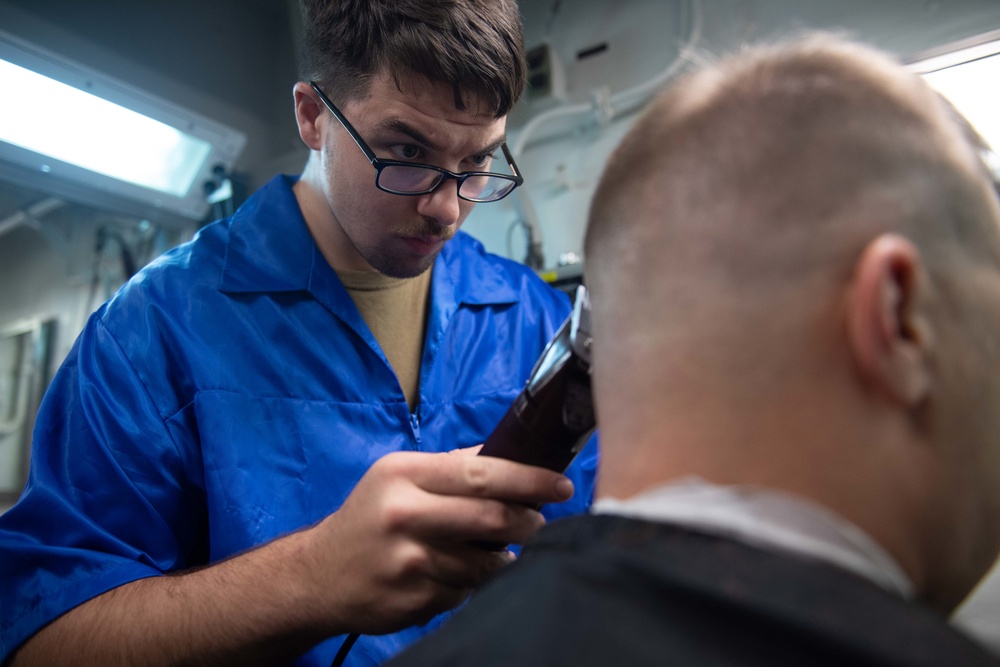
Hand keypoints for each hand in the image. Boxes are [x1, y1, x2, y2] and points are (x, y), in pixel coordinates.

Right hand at [297, 449, 573, 634]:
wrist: (317, 576)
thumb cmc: (369, 518)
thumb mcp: (397, 479)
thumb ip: (450, 467)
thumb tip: (508, 455)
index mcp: (403, 475)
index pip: (480, 472)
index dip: (528, 479)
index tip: (560, 485)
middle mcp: (403, 514)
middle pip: (492, 517)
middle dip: (529, 522)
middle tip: (540, 523)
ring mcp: (409, 561)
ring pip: (485, 561)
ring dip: (503, 557)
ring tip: (496, 551)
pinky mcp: (414, 599)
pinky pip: (466, 591)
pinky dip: (473, 584)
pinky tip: (459, 575)